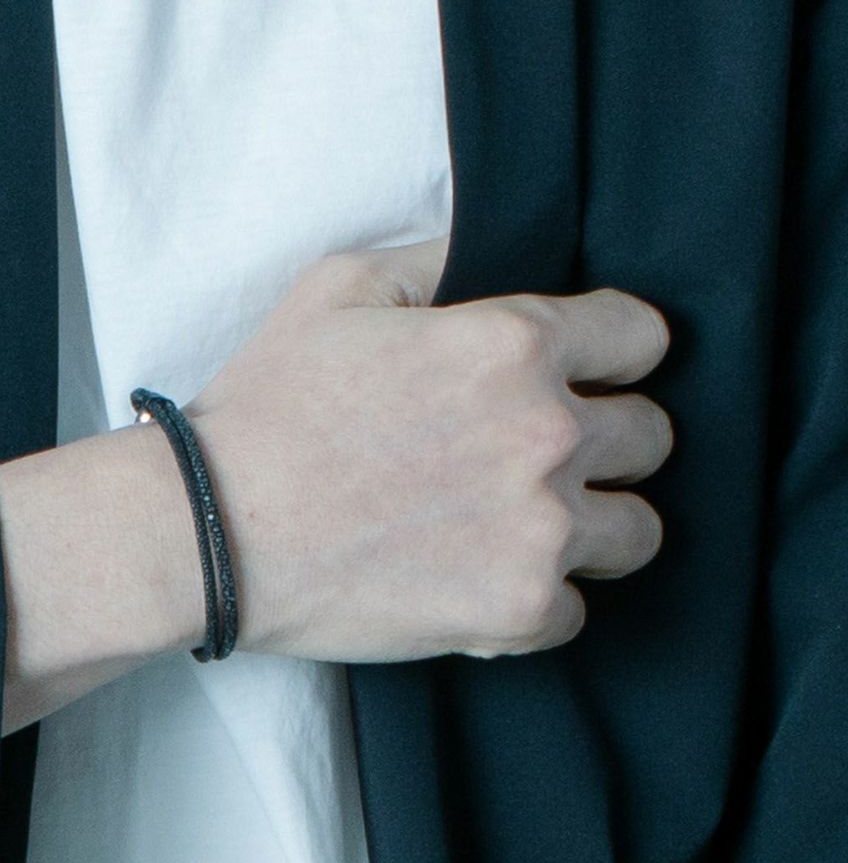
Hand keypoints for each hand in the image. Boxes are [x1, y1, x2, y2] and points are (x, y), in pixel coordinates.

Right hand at [182, 235, 673, 661]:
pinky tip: (478, 578)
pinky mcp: (517, 611)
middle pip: (652, 435)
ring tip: (522, 524)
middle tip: (536, 453)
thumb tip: (492, 251)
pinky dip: (537, 599)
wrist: (210, 529)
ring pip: (638, 530)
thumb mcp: (339, 288)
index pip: (642, 336)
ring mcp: (540, 531)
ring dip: (592, 523)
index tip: (587, 373)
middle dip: (606, 437)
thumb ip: (438, 256)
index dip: (614, 350)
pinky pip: (579, 609)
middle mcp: (547, 435)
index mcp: (514, 345)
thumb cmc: (268, 407)